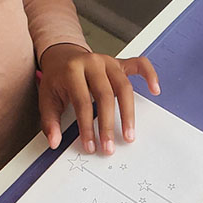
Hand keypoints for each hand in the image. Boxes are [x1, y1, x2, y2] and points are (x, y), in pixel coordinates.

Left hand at [38, 43, 159, 155]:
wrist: (62, 55)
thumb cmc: (57, 79)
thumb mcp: (47, 98)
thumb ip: (50, 121)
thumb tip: (55, 142)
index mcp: (72, 70)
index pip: (82, 102)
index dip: (87, 126)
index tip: (90, 146)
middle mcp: (93, 63)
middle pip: (105, 96)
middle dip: (108, 125)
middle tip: (110, 147)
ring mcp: (108, 61)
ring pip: (124, 87)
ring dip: (128, 113)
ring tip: (130, 134)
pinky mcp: (120, 62)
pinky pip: (140, 64)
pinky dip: (149, 75)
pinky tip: (155, 90)